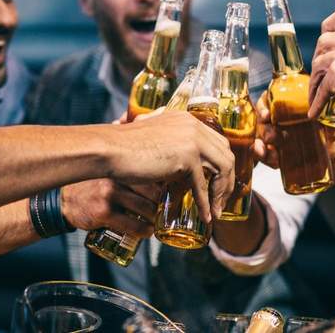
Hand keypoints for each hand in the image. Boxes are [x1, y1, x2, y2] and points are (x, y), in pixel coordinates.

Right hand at [60, 179, 159, 236]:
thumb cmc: (90, 187)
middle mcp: (116, 178)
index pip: (153, 175)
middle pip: (153, 192)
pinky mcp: (104, 213)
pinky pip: (132, 225)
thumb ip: (127, 174)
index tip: (169, 196)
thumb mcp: (108, 174)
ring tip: (155, 223)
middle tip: (163, 212)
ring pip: (145, 209)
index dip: (165, 188)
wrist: (64, 201)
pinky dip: (144, 231)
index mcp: (120, 166)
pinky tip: (147, 232)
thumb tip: (157, 179)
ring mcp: (110, 194)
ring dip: (155, 219)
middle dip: (161, 205)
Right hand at [100, 111, 233, 222]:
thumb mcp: (153, 138)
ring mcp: (192, 140)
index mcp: (187, 119)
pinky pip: (202, 185)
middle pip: (225, 154)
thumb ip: (167, 142)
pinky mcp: (186, 158)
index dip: (223, 165)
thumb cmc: (124, 148)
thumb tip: (178, 162)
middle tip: (221, 201)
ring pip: (221, 169)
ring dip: (221, 193)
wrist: (108, 150)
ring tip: (216, 211)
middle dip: (227, 180)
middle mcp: (193, 125)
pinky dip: (205, 202)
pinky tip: (205, 215)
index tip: (220, 184)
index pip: (218, 142)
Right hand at [252, 90, 334, 167]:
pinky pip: (265, 155)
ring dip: (260, 146)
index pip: (269, 101)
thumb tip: (324, 113)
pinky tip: (273, 162)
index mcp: (290, 109)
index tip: (266, 115)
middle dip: (264, 130)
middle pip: (262, 121)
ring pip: (260, 139)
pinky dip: (265, 158)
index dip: (263, 106)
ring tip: (270, 154)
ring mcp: (277, 139)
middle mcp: (280, 122)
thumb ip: (328, 122)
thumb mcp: (332, 128)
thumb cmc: (333, 138)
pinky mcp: (278, 155)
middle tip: (273, 138)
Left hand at [308, 6, 334, 126]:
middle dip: (318, 56)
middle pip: (324, 40)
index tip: (326, 35)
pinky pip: (321, 86)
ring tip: (315, 93)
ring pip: (319, 63)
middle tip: (319, 70)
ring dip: (315, 80)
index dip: (329, 25)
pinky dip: (317, 100)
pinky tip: (316, 110)